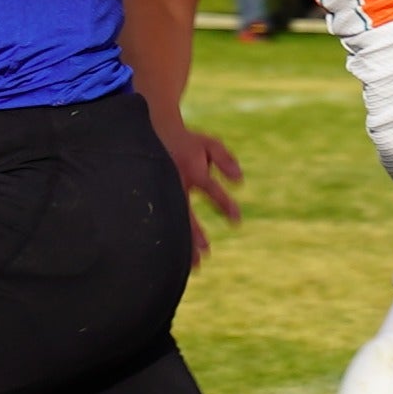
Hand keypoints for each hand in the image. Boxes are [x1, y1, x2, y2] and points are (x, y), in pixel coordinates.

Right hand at [160, 121, 242, 266]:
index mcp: (191, 169)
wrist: (152, 129)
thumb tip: (240, 181)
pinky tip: (166, 253)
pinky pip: (158, 216)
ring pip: (170, 219)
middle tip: (203, 256)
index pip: (211, 189)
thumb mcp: (209, 145)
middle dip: (192, 234)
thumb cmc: (186, 141)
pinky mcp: (152, 191)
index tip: (236, 220)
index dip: (224, 204)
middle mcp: (175, 182)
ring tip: (189, 263)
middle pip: (184, 212)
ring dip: (179, 241)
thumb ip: (226, 160)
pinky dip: (165, 234)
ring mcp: (161, 188)